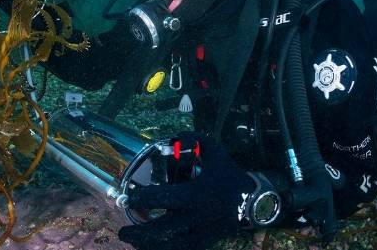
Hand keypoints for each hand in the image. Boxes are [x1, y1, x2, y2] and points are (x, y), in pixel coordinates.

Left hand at [118, 132, 254, 249]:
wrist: (253, 200)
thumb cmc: (228, 175)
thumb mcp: (214, 151)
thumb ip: (194, 140)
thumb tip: (175, 137)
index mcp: (198, 193)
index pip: (167, 198)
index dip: (145, 199)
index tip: (130, 198)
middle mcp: (199, 216)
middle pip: (165, 229)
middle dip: (141, 233)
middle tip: (123, 232)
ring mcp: (204, 233)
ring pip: (173, 246)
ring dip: (150, 247)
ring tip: (133, 243)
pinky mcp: (207, 242)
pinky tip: (151, 249)